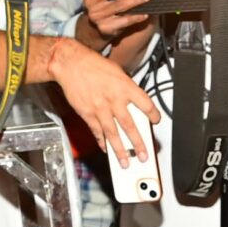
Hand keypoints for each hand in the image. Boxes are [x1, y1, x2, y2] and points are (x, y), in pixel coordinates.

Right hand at [52, 41, 161, 165]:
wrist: (70, 64)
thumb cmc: (93, 65)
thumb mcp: (117, 72)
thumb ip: (127, 89)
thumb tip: (135, 102)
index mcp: (125, 87)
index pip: (145, 104)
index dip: (153, 114)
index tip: (156, 121)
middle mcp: (114, 99)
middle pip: (130, 126)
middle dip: (138, 144)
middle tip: (144, 156)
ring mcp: (100, 109)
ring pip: (113, 134)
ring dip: (120, 150)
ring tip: (125, 162)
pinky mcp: (87, 114)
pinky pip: (97, 132)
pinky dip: (102, 142)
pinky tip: (106, 149)